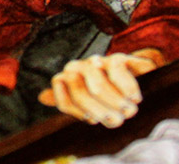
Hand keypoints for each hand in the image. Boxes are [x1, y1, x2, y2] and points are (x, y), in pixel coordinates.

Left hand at [37, 50, 163, 127]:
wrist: (137, 76)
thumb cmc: (110, 94)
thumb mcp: (90, 104)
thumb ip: (68, 101)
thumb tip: (41, 96)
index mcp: (68, 81)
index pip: (65, 103)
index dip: (81, 114)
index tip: (96, 120)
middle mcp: (78, 69)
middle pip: (81, 95)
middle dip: (101, 111)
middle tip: (118, 119)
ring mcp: (96, 62)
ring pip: (97, 87)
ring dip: (115, 103)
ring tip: (128, 110)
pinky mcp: (116, 57)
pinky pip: (116, 72)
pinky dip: (127, 89)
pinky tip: (135, 98)